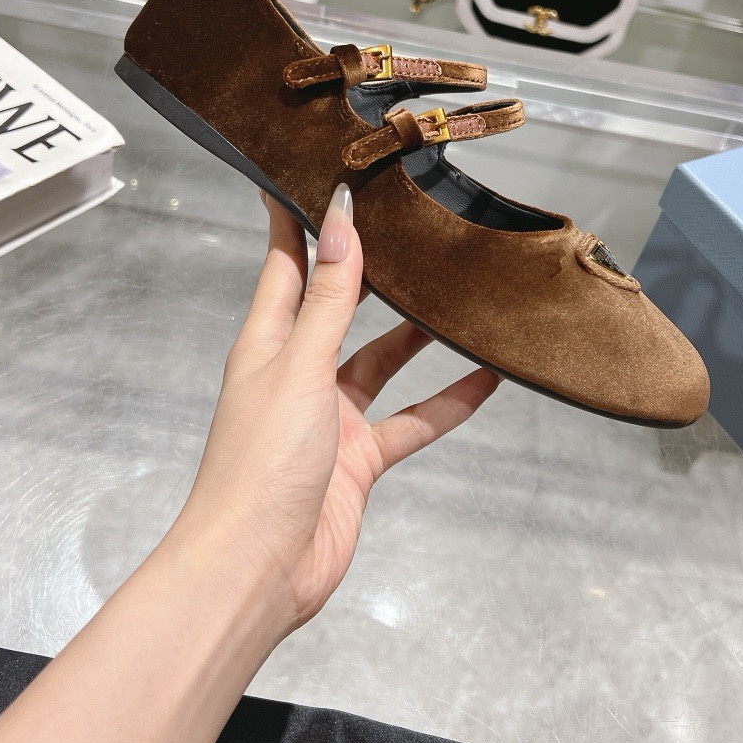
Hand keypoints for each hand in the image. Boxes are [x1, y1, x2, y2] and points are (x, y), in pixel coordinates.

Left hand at [177, 184, 498, 630]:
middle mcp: (298, 371)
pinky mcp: (357, 458)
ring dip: (415, 337)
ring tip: (456, 300)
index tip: (312, 175)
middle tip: (408, 231)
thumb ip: (329, 297)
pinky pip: (409, 420)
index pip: (285, 264)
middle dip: (369, 272)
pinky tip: (483, 381)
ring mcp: (330, 416)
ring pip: (380, 362)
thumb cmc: (262, 461)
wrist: (259, 568)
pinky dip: (444, 403)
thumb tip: (341, 221)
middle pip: (338, 307)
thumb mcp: (301, 365)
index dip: (298, 220)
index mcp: (269, 341)